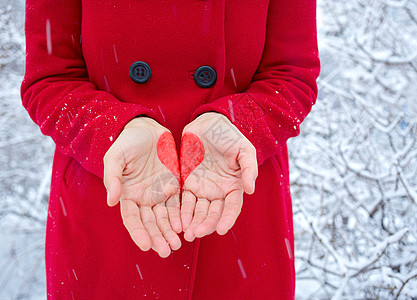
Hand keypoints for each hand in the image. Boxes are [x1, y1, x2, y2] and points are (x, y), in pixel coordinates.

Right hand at [103, 117, 181, 256]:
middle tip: (167, 251)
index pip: (133, 219)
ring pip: (165, 217)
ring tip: (177, 245)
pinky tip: (185, 226)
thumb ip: (113, 178)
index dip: (138, 233)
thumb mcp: (116, 157)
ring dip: (170, 232)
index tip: (146, 246)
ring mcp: (159, 193)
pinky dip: (181, 216)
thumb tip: (111, 201)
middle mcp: (144, 198)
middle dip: (158, 237)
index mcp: (128, 194)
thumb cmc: (127, 142)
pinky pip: (178, 204)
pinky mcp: (173, 185)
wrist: (147, 128)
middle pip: (151, 223)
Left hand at [180, 112, 257, 240]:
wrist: (207, 123)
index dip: (227, 219)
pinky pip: (184, 200)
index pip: (232, 207)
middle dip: (205, 224)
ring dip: (192, 222)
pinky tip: (177, 221)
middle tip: (196, 234)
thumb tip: (250, 190)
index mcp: (233, 186)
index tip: (221, 229)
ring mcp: (201, 188)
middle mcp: (217, 191)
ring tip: (186, 234)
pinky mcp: (186, 182)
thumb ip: (249, 168)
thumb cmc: (229, 135)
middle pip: (213, 213)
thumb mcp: (244, 149)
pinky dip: (181, 212)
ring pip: (197, 211)